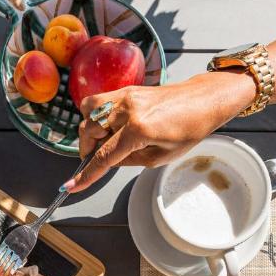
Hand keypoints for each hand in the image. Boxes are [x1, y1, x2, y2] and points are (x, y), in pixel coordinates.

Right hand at [65, 71, 256, 192]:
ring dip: (90, 131)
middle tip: (96, 159)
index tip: (71, 185)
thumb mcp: (161, 156)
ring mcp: (126, 96)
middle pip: (89, 131)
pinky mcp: (127, 90)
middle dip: (87, 149)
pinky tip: (108, 125)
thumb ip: (130, 161)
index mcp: (139, 130)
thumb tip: (108, 160)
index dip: (87, 174)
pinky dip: (96, 115)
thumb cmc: (190, 129)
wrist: (204, 99)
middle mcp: (128, 110)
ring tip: (103, 141)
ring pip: (89, 113)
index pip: (104, 156)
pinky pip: (98, 102)